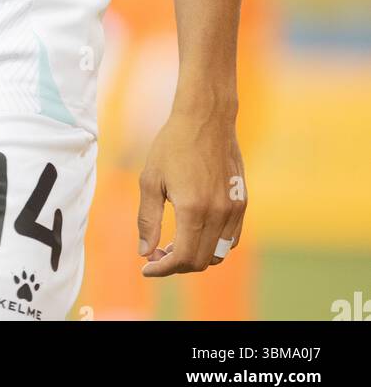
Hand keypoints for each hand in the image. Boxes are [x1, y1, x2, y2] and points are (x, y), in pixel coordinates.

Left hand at [137, 109, 245, 275]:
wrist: (206, 118)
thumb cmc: (173, 144)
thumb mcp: (151, 179)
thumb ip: (148, 219)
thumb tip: (145, 252)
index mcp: (193, 209)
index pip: (182, 258)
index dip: (162, 269)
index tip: (147, 267)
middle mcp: (218, 213)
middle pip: (200, 261)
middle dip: (176, 265)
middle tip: (157, 253)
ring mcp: (234, 209)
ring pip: (218, 254)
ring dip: (195, 257)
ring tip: (174, 243)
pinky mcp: (242, 202)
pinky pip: (231, 239)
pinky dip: (213, 245)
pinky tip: (195, 232)